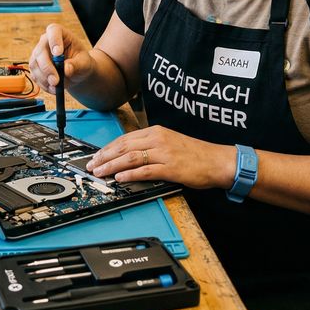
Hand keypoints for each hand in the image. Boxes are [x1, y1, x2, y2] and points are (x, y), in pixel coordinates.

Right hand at [28, 23, 95, 94]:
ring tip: (57, 87)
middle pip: (40, 51)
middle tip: (55, 81)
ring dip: (44, 79)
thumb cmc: (82, 62)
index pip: (53, 31)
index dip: (54, 41)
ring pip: (35, 65)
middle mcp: (46, 41)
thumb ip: (77, 65)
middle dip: (47, 68)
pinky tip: (53, 89)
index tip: (58, 53)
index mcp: (60, 33)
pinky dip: (43, 84)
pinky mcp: (35, 67)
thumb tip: (66, 70)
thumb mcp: (85, 63)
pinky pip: (35, 76)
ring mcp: (38, 54)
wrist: (77, 72)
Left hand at [85, 126, 235, 189]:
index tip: (97, 155)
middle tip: (92, 165)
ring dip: (112, 166)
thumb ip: (151, 146)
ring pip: (131, 158)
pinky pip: (146, 171)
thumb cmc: (195, 154)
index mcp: (157, 132)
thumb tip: (129, 156)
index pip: (125, 138)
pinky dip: (131, 174)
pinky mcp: (171, 168)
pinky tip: (120, 178)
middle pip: (124, 146)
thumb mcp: (170, 143)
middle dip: (105, 156)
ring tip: (100, 172)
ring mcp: (164, 153)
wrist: (217, 161)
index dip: (108, 148)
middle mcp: (158, 139)